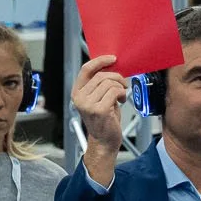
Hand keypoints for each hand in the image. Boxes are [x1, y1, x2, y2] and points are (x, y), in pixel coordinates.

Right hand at [72, 54, 126, 183]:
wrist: (104, 142)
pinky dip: (122, 94)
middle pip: (101, 75)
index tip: (113, 58)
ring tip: (121, 95)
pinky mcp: (99, 110)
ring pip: (109, 83)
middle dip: (116, 77)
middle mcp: (80, 98)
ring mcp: (88, 104)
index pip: (86, 69)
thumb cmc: (104, 120)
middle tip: (123, 84)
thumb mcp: (99, 98)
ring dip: (120, 87)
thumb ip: (100, 84)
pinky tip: (121, 101)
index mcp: (77, 93)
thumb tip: (112, 67)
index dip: (100, 61)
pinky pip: (114, 92)